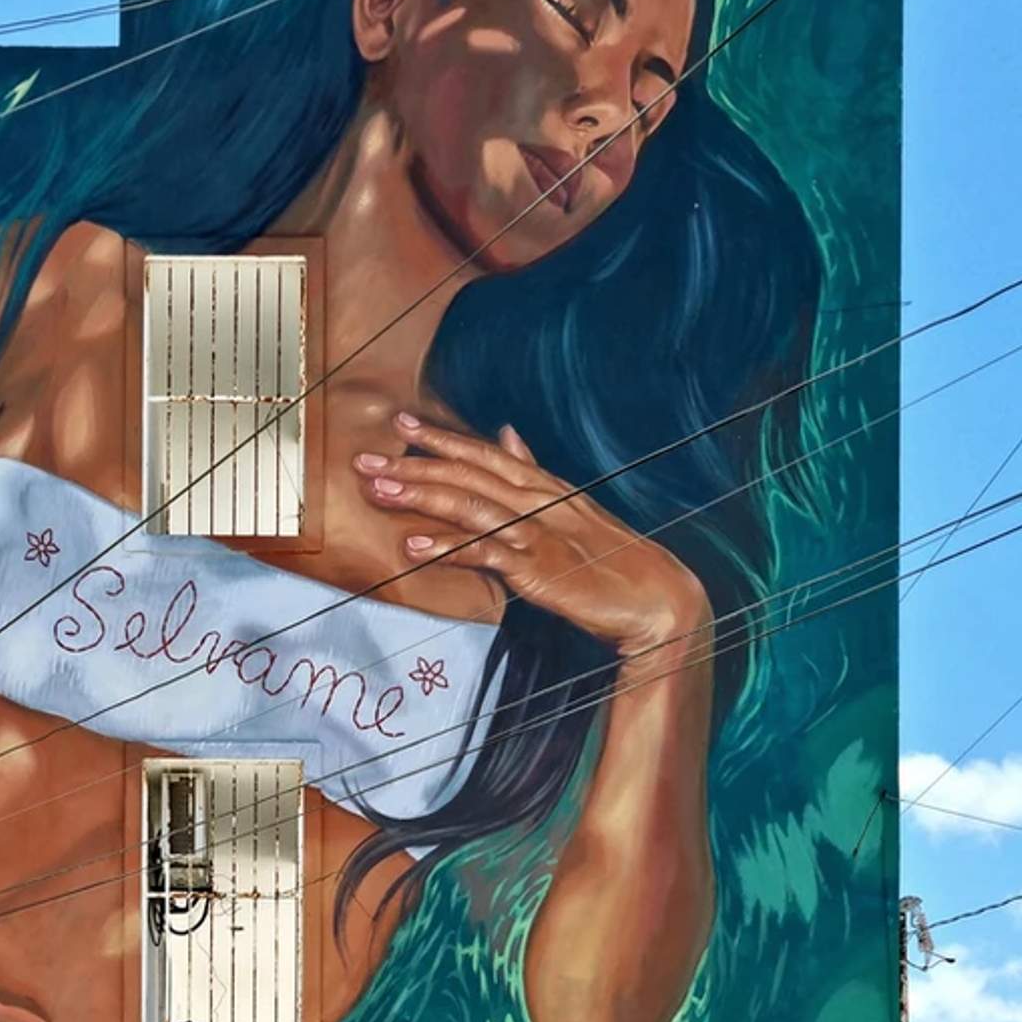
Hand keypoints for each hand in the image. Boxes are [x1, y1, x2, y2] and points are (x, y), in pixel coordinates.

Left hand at [354, 412, 710, 658]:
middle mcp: (537, 502)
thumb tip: (506, 435)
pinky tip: (413, 545)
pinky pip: (485, 555)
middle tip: (365, 459)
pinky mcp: (538, 570)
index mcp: (543, 487)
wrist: (657, 597)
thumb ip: (532, 472)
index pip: (483, 454)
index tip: (400, 423)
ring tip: (379, 490)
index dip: (441, 439)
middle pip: (467, 474)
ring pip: (470, 506)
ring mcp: (537, 534)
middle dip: (414, 465)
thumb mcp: (570, 507)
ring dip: (421, 497)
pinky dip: (447, 548)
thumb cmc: (611, 559)